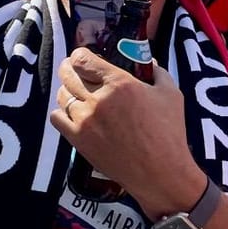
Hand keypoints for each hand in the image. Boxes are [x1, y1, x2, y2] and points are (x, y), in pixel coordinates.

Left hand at [50, 49, 205, 217]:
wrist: (160, 173)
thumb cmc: (169, 134)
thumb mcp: (171, 95)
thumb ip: (158, 73)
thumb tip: (150, 62)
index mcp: (120, 83)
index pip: (82, 59)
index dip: (79, 55)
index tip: (83, 57)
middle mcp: (98, 99)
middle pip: (68, 74)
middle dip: (69, 68)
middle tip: (74, 70)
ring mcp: (85, 120)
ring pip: (62, 95)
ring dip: (67, 90)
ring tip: (76, 93)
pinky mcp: (78, 140)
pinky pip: (56, 118)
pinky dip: (61, 112)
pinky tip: (72, 113)